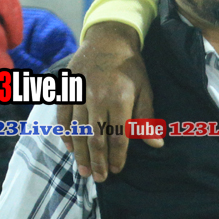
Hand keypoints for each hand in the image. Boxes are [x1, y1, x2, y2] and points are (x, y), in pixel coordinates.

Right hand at [56, 21, 159, 180]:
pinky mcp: (66, 91)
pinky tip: (69, 148)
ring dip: (81, 153)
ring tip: (85, 171)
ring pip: (77, 131)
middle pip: (96, 138)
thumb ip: (147, 118)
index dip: (117, 156)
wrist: (107, 40)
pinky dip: (65, 133)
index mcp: (119, 100)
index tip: (117, 171)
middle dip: (98, 161)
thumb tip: (156, 144)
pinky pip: (62, 117)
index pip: (118, 136)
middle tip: (99, 179)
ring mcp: (78, 96)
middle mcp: (97, 100)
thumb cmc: (130, 67)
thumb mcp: (145, 89)